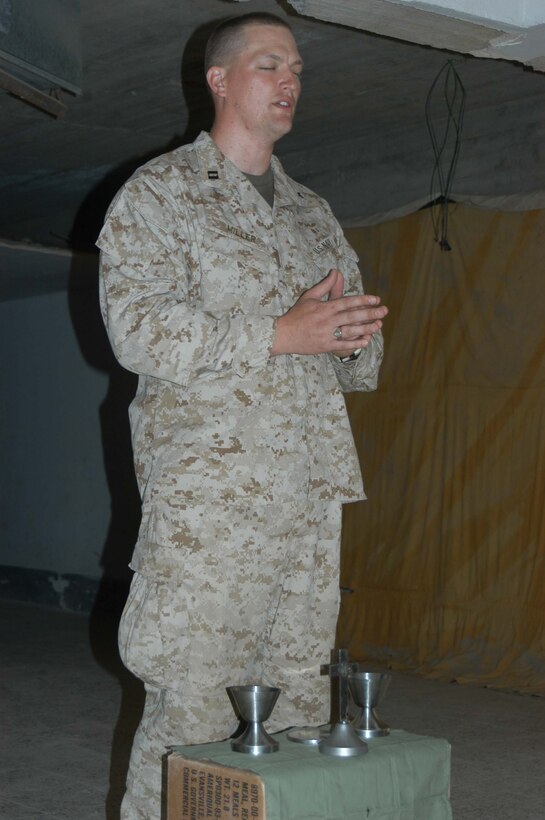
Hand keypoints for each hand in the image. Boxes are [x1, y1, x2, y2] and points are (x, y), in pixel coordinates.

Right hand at [271, 269, 387, 355]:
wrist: (283, 335)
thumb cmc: (297, 315)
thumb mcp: (309, 297)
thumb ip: (325, 285)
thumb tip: (336, 272)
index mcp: (324, 307)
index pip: (347, 302)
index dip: (363, 300)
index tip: (376, 299)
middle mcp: (327, 320)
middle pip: (352, 316)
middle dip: (370, 313)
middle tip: (384, 311)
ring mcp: (326, 334)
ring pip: (350, 331)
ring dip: (365, 328)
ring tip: (378, 325)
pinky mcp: (325, 346)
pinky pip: (342, 345)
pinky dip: (355, 343)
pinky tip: (366, 341)